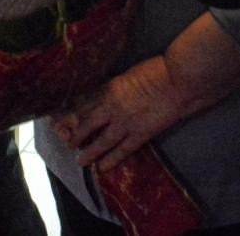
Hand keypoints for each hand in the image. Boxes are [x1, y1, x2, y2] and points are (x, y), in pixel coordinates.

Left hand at [55, 57, 182, 171]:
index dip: (72, 113)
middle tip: (66, 142)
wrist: (178, 80)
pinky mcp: (141, 134)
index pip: (84, 104)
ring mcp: (126, 122)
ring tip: (80, 161)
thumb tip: (107, 94)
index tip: (61, 120)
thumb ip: (116, 86)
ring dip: (89, 152)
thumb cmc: (157, 71)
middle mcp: (112, 107)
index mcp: (109, 89)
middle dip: (75, 134)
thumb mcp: (129, 74)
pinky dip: (112, 160)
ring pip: (101, 141)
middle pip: (87, 123)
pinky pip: (122, 150)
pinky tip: (103, 168)